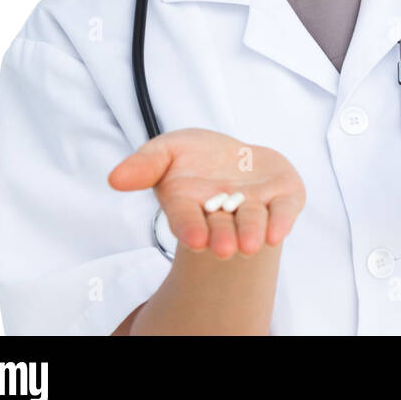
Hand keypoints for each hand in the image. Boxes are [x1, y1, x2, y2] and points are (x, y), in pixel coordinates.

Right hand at [108, 128, 305, 259]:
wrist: (236, 158)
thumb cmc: (196, 157)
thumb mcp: (166, 150)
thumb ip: (144, 164)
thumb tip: (115, 179)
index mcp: (190, 204)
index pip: (186, 218)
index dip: (190, 228)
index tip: (196, 239)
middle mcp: (223, 211)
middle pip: (222, 227)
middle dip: (224, 236)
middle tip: (226, 249)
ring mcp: (255, 205)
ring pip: (254, 221)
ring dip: (252, 232)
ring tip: (250, 245)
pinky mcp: (283, 196)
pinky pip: (285, 209)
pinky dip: (283, 219)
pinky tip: (278, 233)